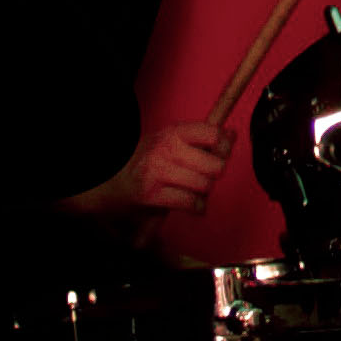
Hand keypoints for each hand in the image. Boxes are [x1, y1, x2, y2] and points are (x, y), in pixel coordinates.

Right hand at [74, 119, 228, 220]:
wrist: (108, 181)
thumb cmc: (144, 161)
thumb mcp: (169, 141)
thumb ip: (199, 139)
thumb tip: (231, 134)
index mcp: (172, 132)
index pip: (213, 134)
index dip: (224, 147)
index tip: (221, 153)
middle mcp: (165, 149)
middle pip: (215, 165)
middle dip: (214, 175)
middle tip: (204, 176)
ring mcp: (158, 172)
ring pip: (204, 185)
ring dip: (204, 194)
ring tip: (193, 192)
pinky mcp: (152, 195)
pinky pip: (190, 203)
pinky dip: (197, 208)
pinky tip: (192, 206)